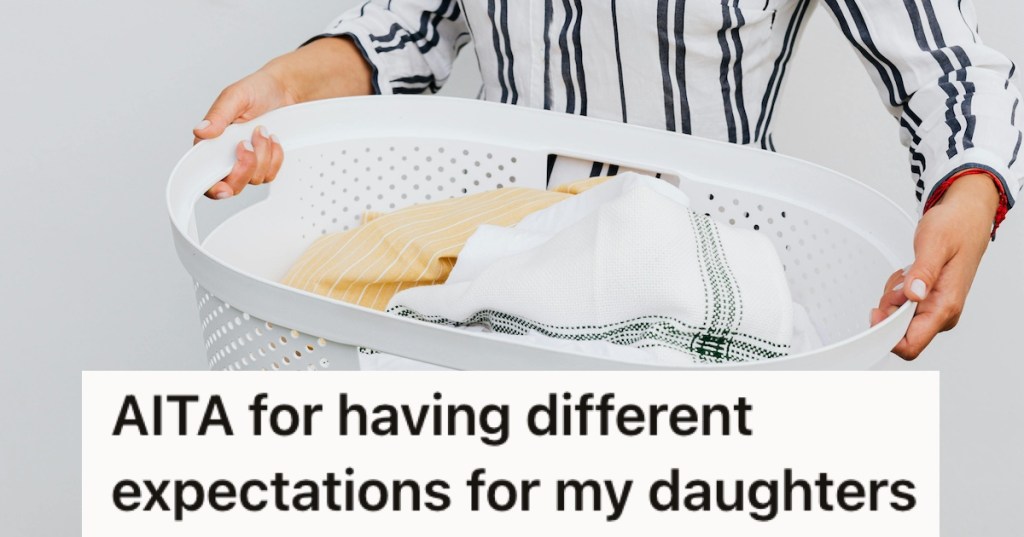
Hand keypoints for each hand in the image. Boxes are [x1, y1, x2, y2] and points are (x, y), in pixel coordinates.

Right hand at [194, 69, 291, 199]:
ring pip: (253, 179)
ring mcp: (247, 162)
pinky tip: (273, 139)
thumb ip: (218, 115)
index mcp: (211, 143)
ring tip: (263, 130)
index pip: (204, 176)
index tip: (225, 187)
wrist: (284, 90)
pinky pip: (270, 174)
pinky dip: (275, 157)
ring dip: (262, 155)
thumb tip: (200, 131)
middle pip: (231, 185)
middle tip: (247, 143)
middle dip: (244, 167)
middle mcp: (226, 156)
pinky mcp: (265, 164)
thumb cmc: (256, 90)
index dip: (212, 188)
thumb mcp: (235, 97)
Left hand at [870, 173, 999, 359]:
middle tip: (899, 281)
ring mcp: (937, 308)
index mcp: (945, 306)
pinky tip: (909, 276)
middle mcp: (943, 313)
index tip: (876, 315)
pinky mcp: (930, 302)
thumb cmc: (956, 228)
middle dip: (889, 309)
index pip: (912, 344)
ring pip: (899, 319)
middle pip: (900, 332)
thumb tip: (914, 295)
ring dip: (893, 298)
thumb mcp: (935, 244)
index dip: (887, 336)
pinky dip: (898, 293)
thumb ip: (923, 272)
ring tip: (907, 273)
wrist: (967, 218)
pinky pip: (902, 307)